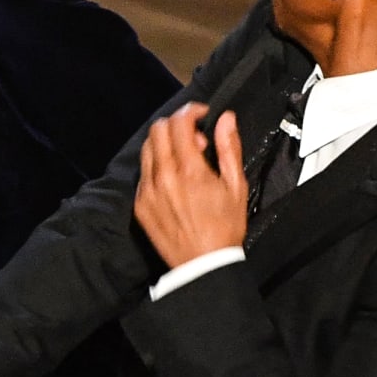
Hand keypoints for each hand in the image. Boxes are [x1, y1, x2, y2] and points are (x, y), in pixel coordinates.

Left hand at [135, 103, 246, 266]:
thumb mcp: (236, 186)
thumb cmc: (224, 228)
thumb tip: (226, 119)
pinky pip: (143, 173)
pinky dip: (156, 166)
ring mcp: (148, 191)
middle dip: (177, 125)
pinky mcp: (140, 205)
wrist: (203, 265)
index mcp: (190, 170)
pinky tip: (173, 179)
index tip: (202, 116)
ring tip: (184, 159)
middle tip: (196, 140)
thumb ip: (229, 148)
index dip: (191, 112)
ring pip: (147, 149)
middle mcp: (164, 177)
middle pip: (158, 130)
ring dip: (164, 143)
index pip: (179, 123)